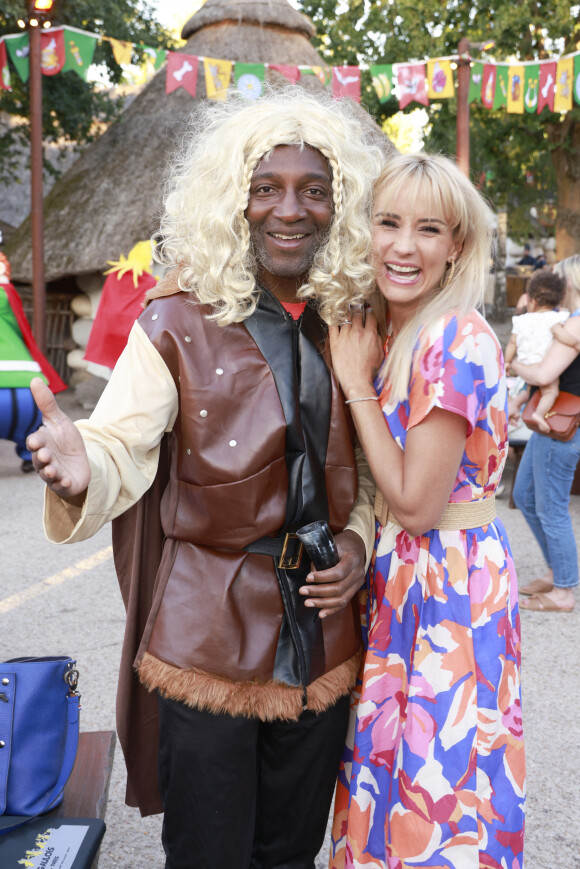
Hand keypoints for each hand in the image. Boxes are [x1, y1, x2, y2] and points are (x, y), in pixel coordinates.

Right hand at [26, 377, 90, 499]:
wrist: (79, 463)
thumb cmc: (65, 441)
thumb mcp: (59, 421)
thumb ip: (47, 404)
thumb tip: (34, 379)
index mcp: (41, 443)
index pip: (34, 442)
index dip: (35, 442)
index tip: (36, 440)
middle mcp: (44, 459)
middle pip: (39, 459)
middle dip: (42, 457)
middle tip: (46, 455)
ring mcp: (53, 473)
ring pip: (48, 474)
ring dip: (50, 472)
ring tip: (53, 470)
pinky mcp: (63, 483)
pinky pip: (61, 485)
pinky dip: (63, 484)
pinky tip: (66, 481)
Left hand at [298, 529, 365, 618]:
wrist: (358, 545)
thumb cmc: (343, 544)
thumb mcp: (333, 544)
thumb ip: (323, 557)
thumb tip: (312, 573)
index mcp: (353, 559)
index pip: (338, 573)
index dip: (322, 577)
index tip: (308, 578)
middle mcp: (358, 573)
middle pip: (339, 588)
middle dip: (318, 592)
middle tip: (302, 591)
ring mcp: (358, 583)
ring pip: (341, 599)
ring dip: (323, 603)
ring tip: (307, 602)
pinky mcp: (355, 590)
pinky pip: (344, 603)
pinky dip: (332, 610)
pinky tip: (320, 614)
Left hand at [328, 309, 383, 398]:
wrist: (356, 381)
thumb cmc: (369, 370)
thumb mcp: (380, 354)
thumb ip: (379, 339)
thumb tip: (376, 331)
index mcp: (370, 334)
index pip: (370, 315)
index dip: (369, 311)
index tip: (368, 311)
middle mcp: (358, 332)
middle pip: (357, 313)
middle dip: (357, 309)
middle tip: (356, 308)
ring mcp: (345, 336)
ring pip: (345, 318)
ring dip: (346, 314)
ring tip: (345, 312)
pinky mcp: (335, 342)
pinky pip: (332, 326)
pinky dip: (333, 320)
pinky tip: (334, 317)